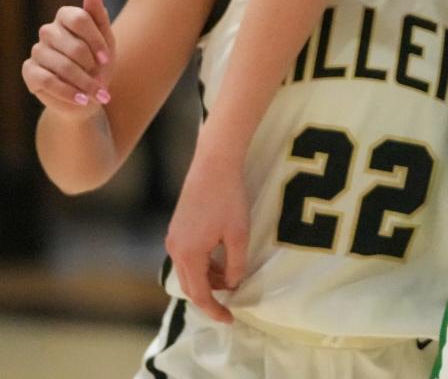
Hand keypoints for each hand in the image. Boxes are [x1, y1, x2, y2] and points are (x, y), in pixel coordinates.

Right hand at [22, 0, 114, 115]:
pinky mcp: (29, 71)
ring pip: (61, 64)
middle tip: (101, 78)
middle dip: (90, 65)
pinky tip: (82, 99)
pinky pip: (47, 80)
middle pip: (72, 44)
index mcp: (66, 17)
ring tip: (96, 93)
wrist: (88, 94)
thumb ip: (99, 16)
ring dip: (83, 82)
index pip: (79, 18)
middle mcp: (49, 30)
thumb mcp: (107, 41)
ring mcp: (37, 50)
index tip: (106, 58)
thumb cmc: (99, 64)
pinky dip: (68, 91)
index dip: (95, 40)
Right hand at [165, 144, 248, 323]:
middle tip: (230, 302)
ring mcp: (173, 237)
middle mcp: (175, 248)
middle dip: (210, 296)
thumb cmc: (228, 197)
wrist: (214, 163)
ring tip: (230, 276)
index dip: (214, 310)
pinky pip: (187, 255)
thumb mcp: (238, 234)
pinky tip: (220, 258)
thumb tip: (231, 284)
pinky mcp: (177, 226)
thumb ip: (235, 264)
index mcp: (188, 254)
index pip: (200, 294)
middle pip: (190, 285)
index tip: (229, 319)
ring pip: (188, 270)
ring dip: (207, 278)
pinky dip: (203, 264)